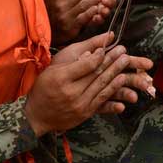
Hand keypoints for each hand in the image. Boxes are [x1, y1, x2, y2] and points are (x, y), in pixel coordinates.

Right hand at [24, 33, 152, 134]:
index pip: (86, 65)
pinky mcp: (85, 113)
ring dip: (116, 72)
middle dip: (112, 60)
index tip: (109, 46)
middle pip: (96, 74)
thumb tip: (92, 52)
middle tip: (123, 50)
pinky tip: (122, 80)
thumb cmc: (43, 89)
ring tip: (126, 61)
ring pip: (102, 86)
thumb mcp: (53, 70)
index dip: (100, 55)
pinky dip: (113, 89)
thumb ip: (73, 62)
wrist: (37, 116)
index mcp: (61, 78)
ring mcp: (79, 104)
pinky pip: (103, 100)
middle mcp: (71, 92)